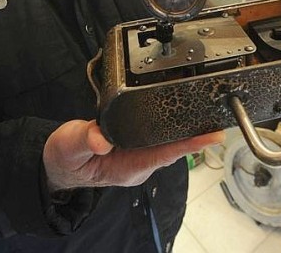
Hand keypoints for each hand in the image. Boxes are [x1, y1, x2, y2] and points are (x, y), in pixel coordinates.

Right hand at [42, 120, 223, 191]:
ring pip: (169, 141)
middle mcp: (139, 163)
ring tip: (211, 113)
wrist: (59, 163)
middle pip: (174, 147)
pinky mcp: (137, 146)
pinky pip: (160, 136)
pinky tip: (185, 113)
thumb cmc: (64, 158)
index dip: (190, 144)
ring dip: (188, 129)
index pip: (165, 154)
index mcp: (128, 168)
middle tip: (220, 116)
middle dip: (197, 133)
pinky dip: (174, 126)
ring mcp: (139, 155)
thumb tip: (101, 138)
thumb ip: (83, 139)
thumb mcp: (68, 147)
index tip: (212, 135)